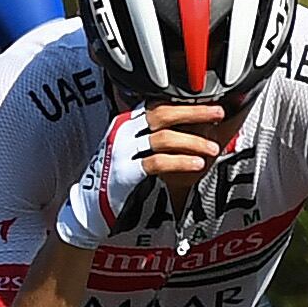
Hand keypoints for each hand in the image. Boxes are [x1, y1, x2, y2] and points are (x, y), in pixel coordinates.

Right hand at [51, 97, 226, 248]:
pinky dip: (180, 161)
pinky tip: (196, 164)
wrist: (90, 204)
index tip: (208, 102)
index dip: (184, 102)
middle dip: (194, 111)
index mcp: (125, 122)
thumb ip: (151, 134)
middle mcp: (122, 132)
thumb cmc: (115, 175)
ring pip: (164, 137)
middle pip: (162, 113)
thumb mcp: (130, 147)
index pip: (157, 104)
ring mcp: (121, 151)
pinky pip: (157, 162)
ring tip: (212, 148)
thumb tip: (190, 126)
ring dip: (193, 141)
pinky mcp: (124, 172)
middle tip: (218, 113)